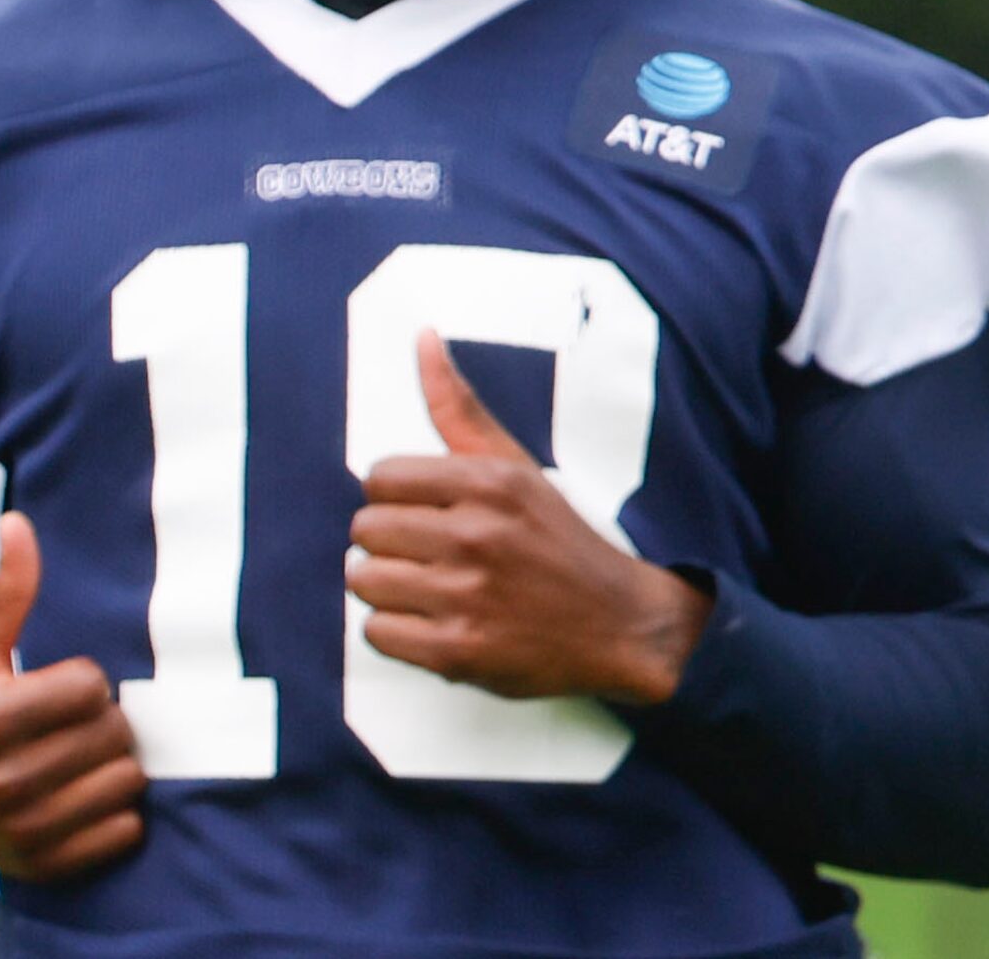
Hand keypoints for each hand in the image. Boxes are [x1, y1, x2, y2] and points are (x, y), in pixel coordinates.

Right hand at [0, 512, 146, 881]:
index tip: (62, 682)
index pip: (89, 688)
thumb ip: (4, 587)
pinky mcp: (36, 865)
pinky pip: (119, 836)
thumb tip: (20, 523)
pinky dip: (114, 811)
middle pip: (111, 737)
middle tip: (78, 717)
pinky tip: (86, 790)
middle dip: (103, 719)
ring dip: (113, 763)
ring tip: (84, 750)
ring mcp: (21, 830)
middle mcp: (3, 782)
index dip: (83, 677)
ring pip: (123, 786)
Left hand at [349, 331, 712, 706]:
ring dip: (387, 590)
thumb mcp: (515, 467)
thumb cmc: (557, 541)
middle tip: (428, 557)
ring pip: (363, 581)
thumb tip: (421, 335)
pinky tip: (434, 625)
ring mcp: (467, 597)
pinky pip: (378, 633)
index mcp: (488, 484)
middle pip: (364, 531)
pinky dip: (396, 634)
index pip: (378, 479)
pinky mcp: (461, 653)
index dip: (394, 500)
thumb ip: (458, 407)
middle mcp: (476, 536)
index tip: (424, 516)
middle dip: (388, 545)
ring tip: (428, 591)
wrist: (626, 628)